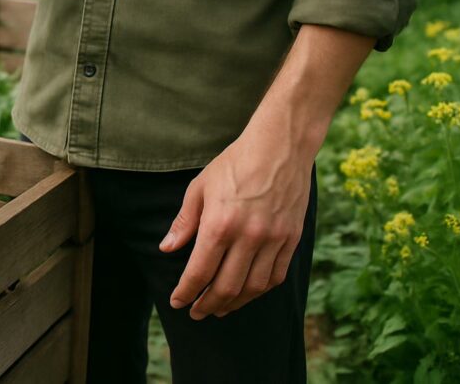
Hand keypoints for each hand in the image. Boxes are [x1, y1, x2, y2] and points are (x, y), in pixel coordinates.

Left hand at [160, 120, 315, 319]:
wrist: (279, 148)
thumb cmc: (233, 164)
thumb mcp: (199, 188)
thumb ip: (184, 222)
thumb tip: (167, 249)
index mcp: (220, 224)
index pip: (199, 271)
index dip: (186, 292)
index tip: (177, 301)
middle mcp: (248, 237)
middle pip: (226, 287)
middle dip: (207, 305)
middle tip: (196, 312)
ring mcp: (273, 240)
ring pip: (253, 288)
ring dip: (233, 304)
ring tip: (219, 309)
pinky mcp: (292, 239)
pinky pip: (275, 276)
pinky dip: (259, 291)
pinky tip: (246, 293)